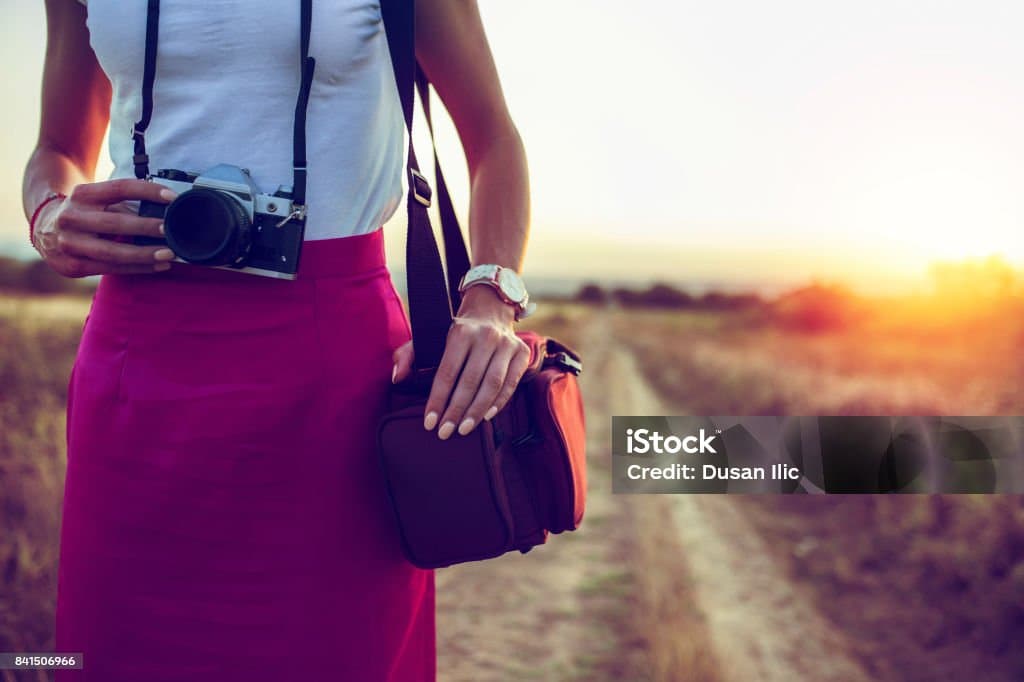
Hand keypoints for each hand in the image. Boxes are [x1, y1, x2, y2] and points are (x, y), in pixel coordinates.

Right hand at [32, 178, 177, 276]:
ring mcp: (70, 243)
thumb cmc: (84, 214)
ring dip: (145, 254)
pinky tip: (157, 266)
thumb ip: (123, 205)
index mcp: (83, 195)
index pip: (120, 188)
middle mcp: (72, 217)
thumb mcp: (96, 201)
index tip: (172, 197)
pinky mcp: (72, 266)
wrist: (43, 229)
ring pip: (112, 252)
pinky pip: (110, 269)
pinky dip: (137, 268)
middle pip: (115, 223)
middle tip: (172, 230)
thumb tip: (166, 213)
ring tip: (170, 254)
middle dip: (146, 227)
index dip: (147, 191)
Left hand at [391, 285, 531, 439]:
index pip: (447, 372)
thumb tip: (398, 377)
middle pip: (470, 381)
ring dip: (477, 411)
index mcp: (461, 332)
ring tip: (464, 429)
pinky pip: (511, 383)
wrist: (490, 312)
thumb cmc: (457, 332)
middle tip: (445, 432)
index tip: (430, 422)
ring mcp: (507, 344)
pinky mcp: (522, 353)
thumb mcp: (430, 336)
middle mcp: (486, 336)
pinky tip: (486, 417)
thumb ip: (408, 355)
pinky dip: (499, 402)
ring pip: (492, 384)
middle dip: (456, 410)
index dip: (438, 399)